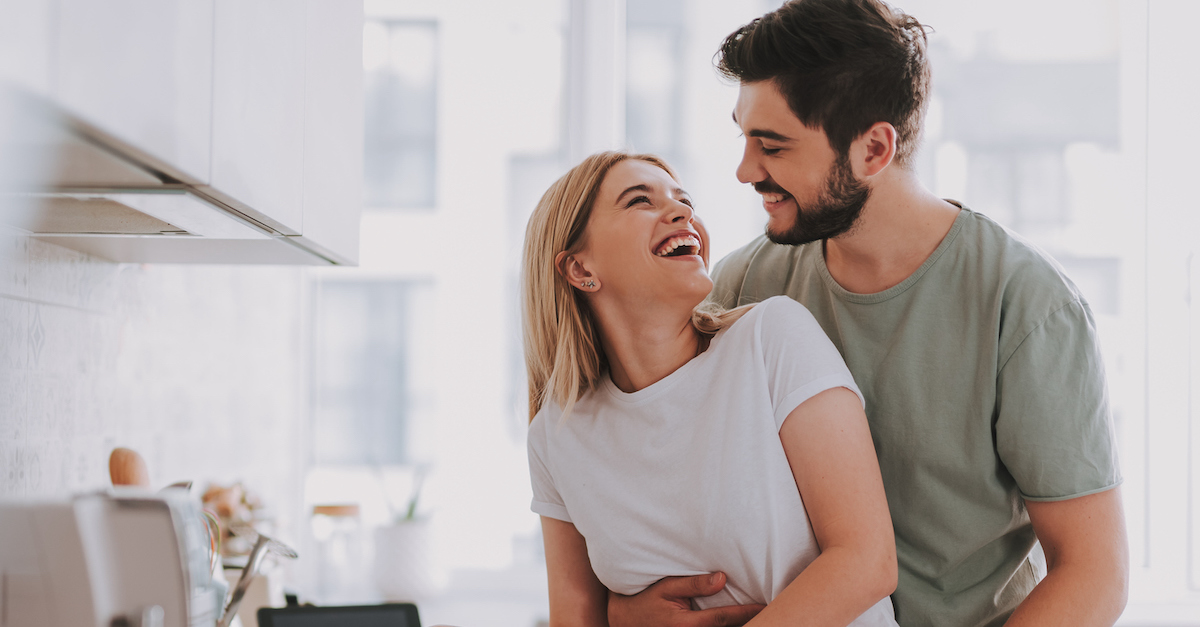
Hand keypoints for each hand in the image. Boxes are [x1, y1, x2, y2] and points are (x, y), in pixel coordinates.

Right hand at [607, 572, 765, 626]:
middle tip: (779, 613)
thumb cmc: (645, 601)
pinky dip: (729, 625)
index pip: (726, 618)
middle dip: (751, 621)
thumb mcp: (665, 587)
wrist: (625, 621)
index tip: (769, 605)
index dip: (750, 612)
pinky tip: (743, 619)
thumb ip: (693, 584)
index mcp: (689, 624)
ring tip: (766, 615)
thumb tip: (722, 579)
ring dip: (741, 624)